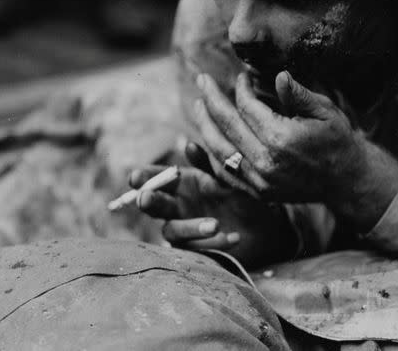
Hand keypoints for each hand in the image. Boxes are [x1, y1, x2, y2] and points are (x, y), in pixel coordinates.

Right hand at [130, 146, 296, 267]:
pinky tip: (234, 237)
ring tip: (216, 224)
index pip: (158, 178)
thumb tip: (188, 146)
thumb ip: (207, 165)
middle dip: (150, 200)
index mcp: (182, 184)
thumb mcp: (226, 177)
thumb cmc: (240, 195)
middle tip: (145, 198)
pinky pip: (197, 250)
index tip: (135, 176)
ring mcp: (184, 230)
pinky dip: (215, 243)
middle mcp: (178, 207)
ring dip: (193, 227)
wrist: (263, 225)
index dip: (145, 177)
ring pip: (174, 231)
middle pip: (156, 205)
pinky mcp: (196, 251)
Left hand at [193, 71, 397, 229]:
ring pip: (220, 150)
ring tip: (198, 106)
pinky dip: (212, 155)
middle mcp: (266, 161)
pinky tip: (205, 138)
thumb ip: (298, 94)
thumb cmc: (338, 140)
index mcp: (281, 138)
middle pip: (227, 126)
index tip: (242, 76)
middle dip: (212, 100)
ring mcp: (260, 180)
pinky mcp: (258, 192)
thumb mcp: (325, 111)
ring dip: (205, 126)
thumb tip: (278, 76)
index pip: (248, 107)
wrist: (347, 180)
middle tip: (202, 80)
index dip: (241, 88)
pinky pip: (226, 172)